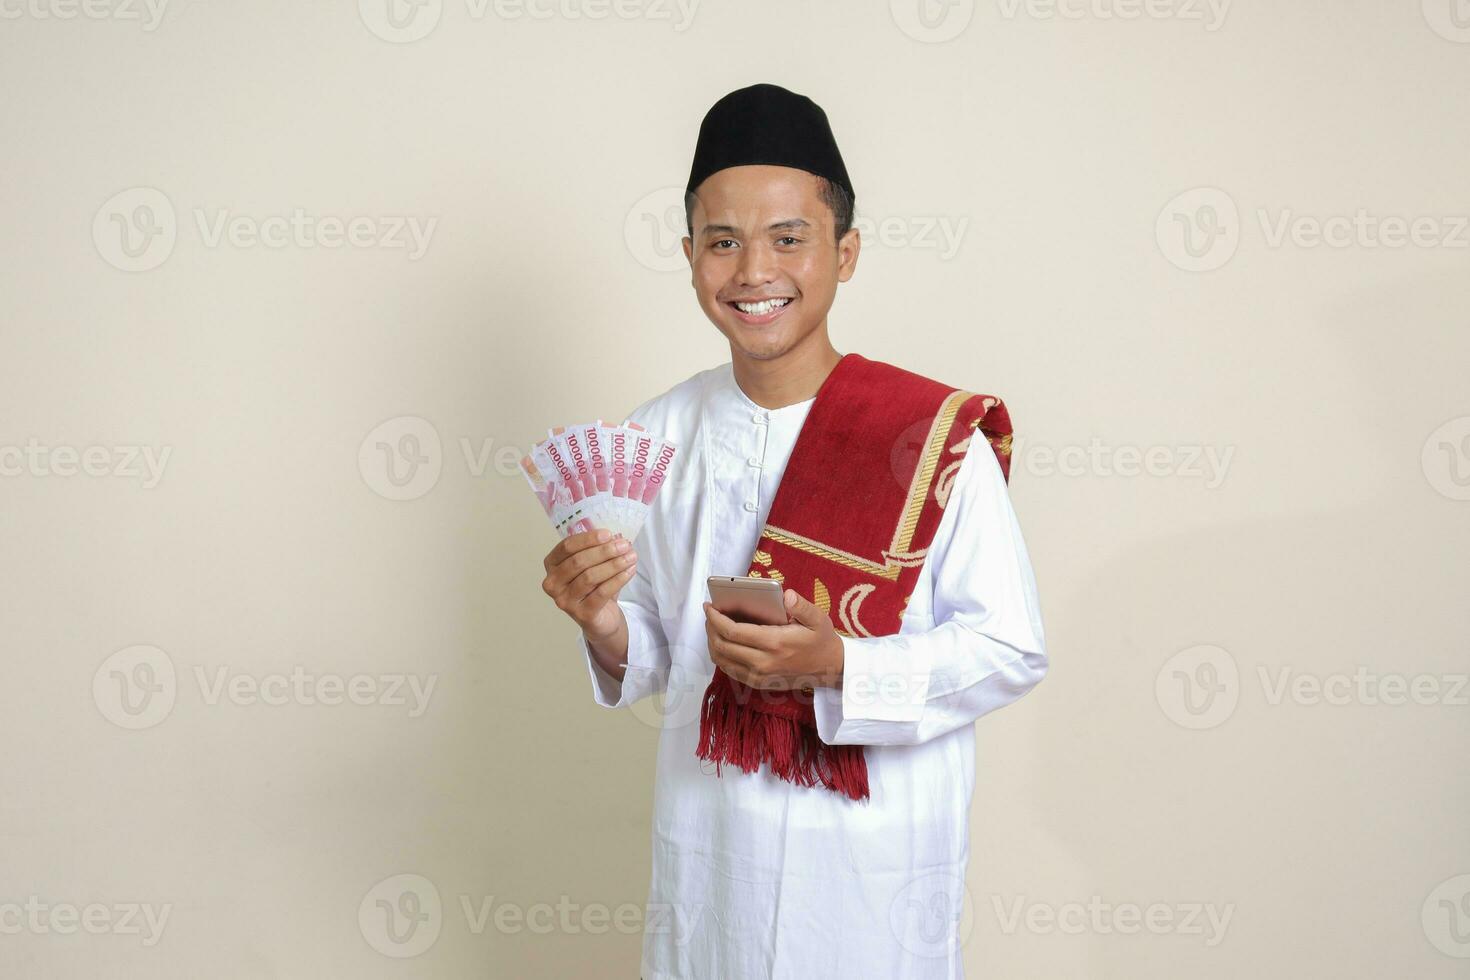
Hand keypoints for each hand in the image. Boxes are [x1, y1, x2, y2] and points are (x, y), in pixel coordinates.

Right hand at [541, 529, 637, 642]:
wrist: (601, 618)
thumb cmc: (594, 587)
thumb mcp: (592, 565)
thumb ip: (597, 550)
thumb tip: (616, 538)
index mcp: (552, 565)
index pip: (567, 547)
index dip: (588, 539)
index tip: (608, 534)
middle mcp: (553, 584)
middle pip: (578, 562)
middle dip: (604, 551)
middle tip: (624, 545)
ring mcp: (565, 601)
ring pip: (590, 577)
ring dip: (614, 564)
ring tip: (631, 557)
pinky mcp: (582, 614)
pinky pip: (602, 592)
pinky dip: (618, 579)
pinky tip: (629, 571)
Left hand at [702, 588, 844, 691]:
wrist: (830, 669)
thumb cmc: (821, 640)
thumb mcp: (818, 619)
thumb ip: (802, 606)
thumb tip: (787, 595)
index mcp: (775, 643)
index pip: (733, 631)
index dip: (715, 618)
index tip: (709, 606)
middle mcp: (763, 662)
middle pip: (722, 646)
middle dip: (710, 628)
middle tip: (710, 614)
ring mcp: (759, 676)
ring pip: (722, 661)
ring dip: (712, 642)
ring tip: (714, 626)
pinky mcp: (758, 684)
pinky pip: (730, 671)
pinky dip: (720, 656)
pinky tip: (723, 642)